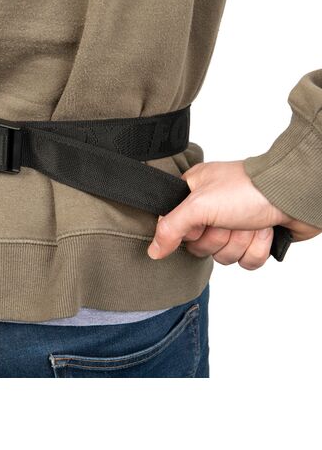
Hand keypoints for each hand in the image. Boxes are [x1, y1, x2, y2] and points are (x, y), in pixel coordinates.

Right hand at [147, 160, 321, 268]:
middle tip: (229, 220)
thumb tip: (153, 250)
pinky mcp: (254, 238)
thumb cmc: (249, 188)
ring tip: (250, 222)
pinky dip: (257, 249)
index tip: (201, 222)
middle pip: (201, 245)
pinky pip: (246, 261)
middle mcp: (212, 208)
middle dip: (220, 238)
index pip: (176, 226)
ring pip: (224, 256)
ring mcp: (234, 223)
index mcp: (194, 192)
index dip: (190, 231)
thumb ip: (171, 228)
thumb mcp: (199, 205)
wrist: (294, 193)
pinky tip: (263, 230)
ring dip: (241, 242)